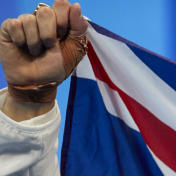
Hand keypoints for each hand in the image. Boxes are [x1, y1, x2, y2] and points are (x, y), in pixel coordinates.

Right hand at [1, 1, 84, 117]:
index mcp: (59, 21)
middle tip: (49, 46)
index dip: (64, 20)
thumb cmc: (56, 67)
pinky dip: (21, 40)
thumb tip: (76, 5)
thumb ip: (78, 28)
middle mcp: (42, 19)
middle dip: (49, 34)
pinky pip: (15, 25)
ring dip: (35, 42)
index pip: (62, 4)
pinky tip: (22, 47)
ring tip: (36, 51)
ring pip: (30, 19)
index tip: (63, 35)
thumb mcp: (74, 49)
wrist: (38, 82)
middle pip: (45, 11)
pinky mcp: (10, 28)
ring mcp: (25, 22)